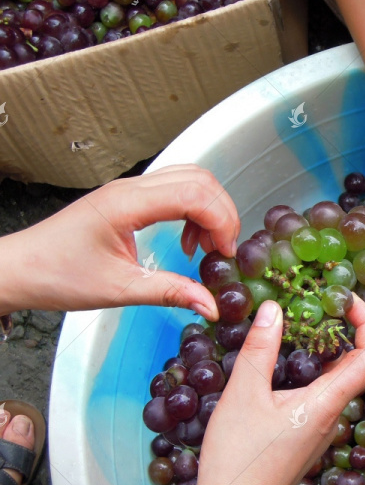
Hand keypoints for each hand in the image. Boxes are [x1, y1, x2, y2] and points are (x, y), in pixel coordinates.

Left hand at [0, 165, 238, 319]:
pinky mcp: (129, 197)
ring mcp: (129, 189)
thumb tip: (211, 306)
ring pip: (190, 178)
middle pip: (200, 180)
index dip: (221, 221)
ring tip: (207, 246)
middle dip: (222, 213)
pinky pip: (175, 188)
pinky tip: (187, 239)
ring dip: (210, 208)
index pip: (194, 194)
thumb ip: (170, 293)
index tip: (225, 253)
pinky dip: (193, 209)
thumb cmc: (58, 275)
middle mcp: (131, 188)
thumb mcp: (119, 290)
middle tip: (222, 250)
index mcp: (127, 204)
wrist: (20, 269)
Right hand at [162, 297, 364, 484]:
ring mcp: (321, 427)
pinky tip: (284, 359)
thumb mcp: (243, 394)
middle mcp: (334, 414)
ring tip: (300, 321)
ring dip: (326, 347)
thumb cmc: (238, 459)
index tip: (347, 298)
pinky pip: (321, 392)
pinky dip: (312, 367)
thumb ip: (260, 349)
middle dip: (345, 327)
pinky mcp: (306, 434)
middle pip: (357, 363)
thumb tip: (275, 308)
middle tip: (319, 301)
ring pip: (337, 378)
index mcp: (328, 403)